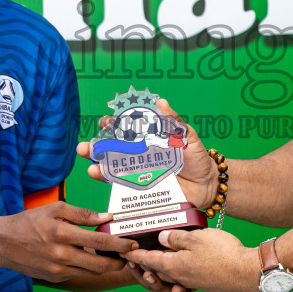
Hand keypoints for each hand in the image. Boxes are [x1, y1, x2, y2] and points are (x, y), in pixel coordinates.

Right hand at [0, 202, 136, 281]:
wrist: (3, 243)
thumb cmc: (30, 221)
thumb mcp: (55, 209)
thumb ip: (82, 214)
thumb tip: (106, 216)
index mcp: (62, 233)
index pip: (99, 241)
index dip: (119, 244)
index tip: (133, 243)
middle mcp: (61, 255)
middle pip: (100, 264)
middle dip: (118, 261)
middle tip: (129, 255)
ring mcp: (57, 270)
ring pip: (91, 272)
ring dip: (106, 266)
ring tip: (115, 256)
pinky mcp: (54, 278)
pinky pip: (78, 274)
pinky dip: (89, 268)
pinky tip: (93, 258)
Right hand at [76, 97, 218, 208]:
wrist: (207, 185)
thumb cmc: (197, 158)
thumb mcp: (188, 137)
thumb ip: (174, 122)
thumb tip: (161, 102)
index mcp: (148, 138)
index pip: (126, 128)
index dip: (112, 125)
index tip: (104, 123)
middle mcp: (139, 154)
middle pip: (112, 149)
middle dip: (96, 146)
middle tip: (85, 147)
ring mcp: (138, 172)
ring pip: (112, 167)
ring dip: (97, 164)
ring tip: (88, 164)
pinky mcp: (141, 189)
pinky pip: (122, 185)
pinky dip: (108, 181)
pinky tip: (99, 175)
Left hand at [123, 227, 259, 291]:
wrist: (247, 273)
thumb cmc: (223, 254)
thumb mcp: (197, 238)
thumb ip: (177, 238)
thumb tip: (161, 238)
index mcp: (175, 265)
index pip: (149, 259)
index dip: (136, 255)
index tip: (124, 252)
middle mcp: (181, 276)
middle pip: (157, 269)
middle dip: (145, 263)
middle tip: (135, 255)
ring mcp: (193, 281)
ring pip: (170, 274)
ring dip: (160, 268)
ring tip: (155, 259)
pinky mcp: (204, 282)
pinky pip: (183, 276)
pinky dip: (176, 270)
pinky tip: (181, 263)